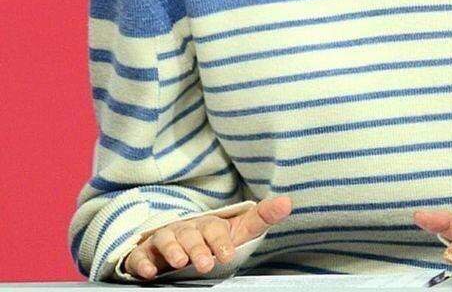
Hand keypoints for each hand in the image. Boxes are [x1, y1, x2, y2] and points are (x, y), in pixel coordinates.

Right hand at [123, 194, 292, 279]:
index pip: (215, 229)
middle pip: (190, 234)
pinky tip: (149, 272)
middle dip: (197, 248)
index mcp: (208, 224)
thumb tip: (288, 202)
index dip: (221, 241)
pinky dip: (142, 262)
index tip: (227, 255)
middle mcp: (186, 229)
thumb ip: (261, 218)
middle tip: (204, 264)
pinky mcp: (146, 253)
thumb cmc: (214, 240)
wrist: (181, 246)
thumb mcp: (238, 230)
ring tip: (179, 263)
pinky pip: (140, 255)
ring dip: (172, 250)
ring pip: (166, 240)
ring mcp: (164, 240)